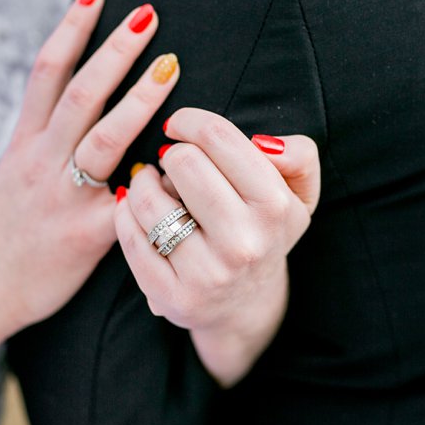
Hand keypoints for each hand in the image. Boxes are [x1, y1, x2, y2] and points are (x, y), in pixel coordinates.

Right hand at [0, 0, 179, 346]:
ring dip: (140, 96)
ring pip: (103, 134)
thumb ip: (42, 142)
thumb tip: (70, 109)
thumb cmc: (2, 233)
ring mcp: (64, 194)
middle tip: (149, 15)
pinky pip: (126, 198)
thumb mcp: (12, 175)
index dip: (72, 27)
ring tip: (171, 65)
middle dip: (115, 49)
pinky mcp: (87, 231)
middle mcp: (43, 159)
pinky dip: (153, 177)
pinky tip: (180, 158)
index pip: (47, 71)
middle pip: (80, 91)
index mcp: (25, 142)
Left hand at [114, 108, 320, 385]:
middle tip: (173, 164)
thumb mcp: (299, 193)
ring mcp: (206, 273)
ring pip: (148, 199)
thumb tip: (262, 142)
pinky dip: (126, 214)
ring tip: (151, 183)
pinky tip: (135, 210)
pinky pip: (131, 238)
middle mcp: (243, 242)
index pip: (219, 138)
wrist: (247, 304)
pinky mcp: (172, 296)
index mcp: (274, 207)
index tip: (178, 126)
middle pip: (182, 162)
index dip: (190, 120)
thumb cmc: (266, 232)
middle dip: (171, 155)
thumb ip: (298, 155)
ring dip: (142, 182)